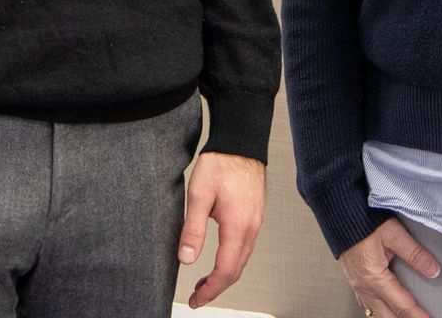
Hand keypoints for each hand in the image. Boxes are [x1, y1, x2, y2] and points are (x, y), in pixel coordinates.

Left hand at [177, 151, 265, 307]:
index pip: (226, 271)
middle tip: (197, 296)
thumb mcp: (199, 194)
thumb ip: (192, 229)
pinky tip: (219, 258)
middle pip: (236, 270)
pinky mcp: (254, 216)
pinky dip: (231, 260)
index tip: (196, 299)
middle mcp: (251, 228)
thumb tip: (186, 259)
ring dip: (224, 274)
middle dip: (217, 287)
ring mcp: (255, 222)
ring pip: (242, 260)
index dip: (210, 290)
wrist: (240, 142)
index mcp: (238, 226)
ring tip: (204, 281)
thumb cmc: (221, 163)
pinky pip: (245, 247)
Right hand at [340, 219, 439, 317]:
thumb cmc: (362, 221)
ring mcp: (358, 286)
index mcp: (375, 278)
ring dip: (393, 317)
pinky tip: (388, 309)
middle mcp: (365, 287)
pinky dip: (381, 311)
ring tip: (408, 316)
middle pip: (389, 316)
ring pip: (377, 313)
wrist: (338, 213)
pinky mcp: (355, 281)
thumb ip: (414, 253)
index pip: (402, 306)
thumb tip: (433, 270)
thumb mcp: (393, 233)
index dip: (418, 316)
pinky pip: (368, 305)